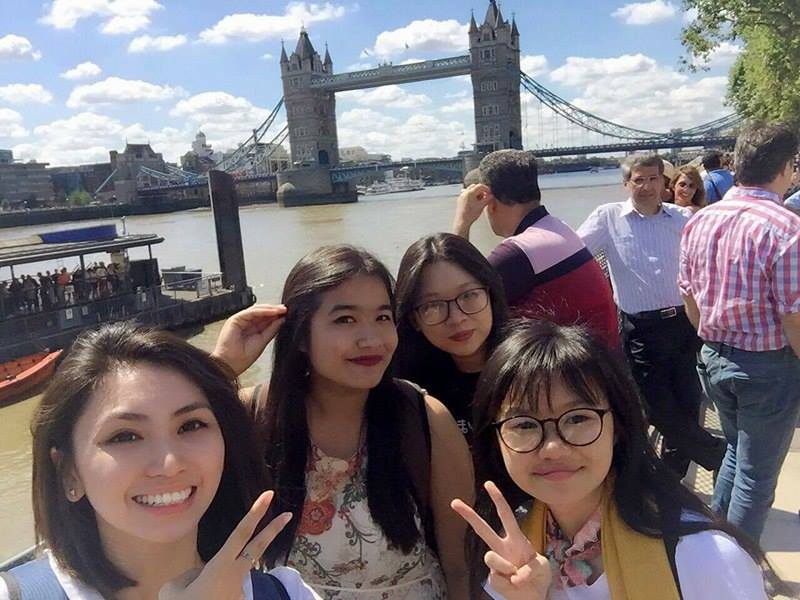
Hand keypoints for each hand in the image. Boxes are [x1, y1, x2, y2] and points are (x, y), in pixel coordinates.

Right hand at [159, 491, 291, 599]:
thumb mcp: (175, 588)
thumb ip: (191, 575)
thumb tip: (202, 574)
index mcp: (220, 566)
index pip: (241, 533)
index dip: (255, 513)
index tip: (268, 496)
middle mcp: (236, 576)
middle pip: (258, 547)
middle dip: (273, 529)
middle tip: (288, 514)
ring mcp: (241, 591)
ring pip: (229, 578)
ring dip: (214, 586)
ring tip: (199, 597)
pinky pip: (227, 594)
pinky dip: (215, 597)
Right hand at [212, 304, 286, 375]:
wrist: (229, 365)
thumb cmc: (243, 358)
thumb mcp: (262, 341)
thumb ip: (271, 330)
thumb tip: (282, 319)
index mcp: (251, 329)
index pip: (265, 319)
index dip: (276, 315)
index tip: (287, 314)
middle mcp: (245, 323)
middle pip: (261, 312)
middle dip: (274, 310)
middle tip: (286, 310)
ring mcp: (239, 320)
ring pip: (257, 310)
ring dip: (270, 309)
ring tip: (282, 309)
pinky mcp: (235, 319)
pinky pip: (251, 312)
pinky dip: (262, 311)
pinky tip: (273, 312)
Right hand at [451, 481, 550, 599]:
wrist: (535, 596)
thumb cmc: (539, 577)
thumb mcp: (543, 568)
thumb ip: (532, 568)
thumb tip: (514, 575)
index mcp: (516, 539)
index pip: (506, 515)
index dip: (498, 499)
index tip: (488, 484)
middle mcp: (503, 548)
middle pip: (483, 529)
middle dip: (469, 515)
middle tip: (454, 502)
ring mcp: (496, 563)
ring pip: (490, 557)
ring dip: (505, 567)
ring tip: (517, 578)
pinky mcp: (492, 578)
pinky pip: (497, 578)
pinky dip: (509, 584)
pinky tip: (514, 586)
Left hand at [453, 184, 490, 237]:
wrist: (462, 221)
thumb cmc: (471, 215)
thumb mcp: (482, 206)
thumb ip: (487, 199)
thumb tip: (491, 196)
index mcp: (470, 193)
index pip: (480, 186)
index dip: (486, 188)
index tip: (489, 192)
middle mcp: (465, 193)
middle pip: (474, 186)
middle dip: (481, 189)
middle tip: (485, 195)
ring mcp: (462, 196)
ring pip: (470, 189)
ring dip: (476, 192)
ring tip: (480, 199)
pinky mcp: (460, 200)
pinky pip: (467, 194)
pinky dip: (472, 195)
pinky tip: (475, 201)